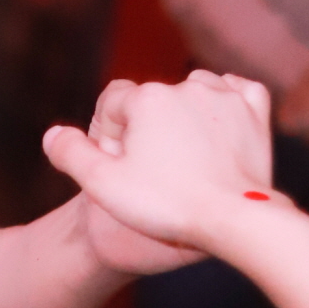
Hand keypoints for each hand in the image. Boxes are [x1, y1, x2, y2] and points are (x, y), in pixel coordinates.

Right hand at [44, 70, 273, 252]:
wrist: (233, 220)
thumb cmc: (165, 204)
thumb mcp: (102, 184)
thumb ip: (70, 153)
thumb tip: (53, 133)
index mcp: (147, 99)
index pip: (113, 103)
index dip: (109, 135)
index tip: (120, 165)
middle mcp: (185, 87)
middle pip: (151, 99)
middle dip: (145, 129)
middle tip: (152, 171)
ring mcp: (224, 97)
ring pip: (192, 90)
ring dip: (183, 113)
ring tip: (184, 154)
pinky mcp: (255, 112)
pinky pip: (237, 89)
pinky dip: (226, 100)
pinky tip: (218, 121)